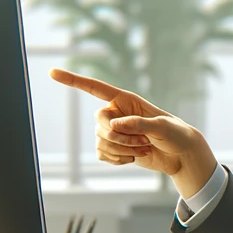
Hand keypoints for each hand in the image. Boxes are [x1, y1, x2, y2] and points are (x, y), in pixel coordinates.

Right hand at [49, 68, 217, 198]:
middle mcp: (116, 114)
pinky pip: (102, 154)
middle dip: (119, 136)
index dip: (73, 81)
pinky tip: (134, 158)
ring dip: (124, 149)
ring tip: (144, 148)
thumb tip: (116, 125)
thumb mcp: (162, 127)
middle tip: (143, 140)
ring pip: (101, 140)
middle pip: (99, 122)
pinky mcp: (115, 149)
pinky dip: (118, 159)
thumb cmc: (175, 134)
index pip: (95, 88)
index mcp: (126, 100)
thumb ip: (140, 123)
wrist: (180, 155)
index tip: (52, 73)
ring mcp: (114, 132)